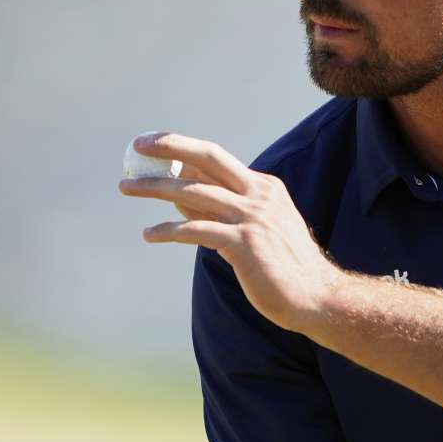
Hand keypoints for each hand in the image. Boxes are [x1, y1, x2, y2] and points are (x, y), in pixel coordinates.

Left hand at [118, 132, 342, 333]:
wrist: (316, 297)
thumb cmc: (284, 267)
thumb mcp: (256, 229)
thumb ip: (222, 211)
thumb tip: (181, 197)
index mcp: (265, 187)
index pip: (217, 160)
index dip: (184, 149)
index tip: (155, 145)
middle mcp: (260, 195)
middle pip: (208, 159)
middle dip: (171, 147)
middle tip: (138, 146)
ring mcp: (253, 218)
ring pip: (194, 193)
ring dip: (156, 188)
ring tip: (126, 186)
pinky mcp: (244, 244)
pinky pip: (196, 231)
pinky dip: (168, 231)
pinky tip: (149, 235)